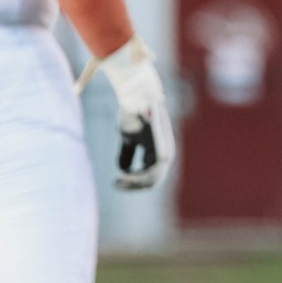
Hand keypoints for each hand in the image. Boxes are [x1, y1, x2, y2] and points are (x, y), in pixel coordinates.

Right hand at [99, 38, 176, 189]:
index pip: (149, 177)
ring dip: (133, 183)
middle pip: (151, 181)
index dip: (132, 183)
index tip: (115, 184)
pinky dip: (136, 176)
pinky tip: (123, 176)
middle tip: (115, 185)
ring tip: (118, 181)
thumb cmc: (132, 114)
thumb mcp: (127, 137)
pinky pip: (150, 171)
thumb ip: (127, 153)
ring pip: (151, 179)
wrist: (137, 96)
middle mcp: (165, 154)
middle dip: (132, 186)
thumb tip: (123, 170)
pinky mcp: (162, 150)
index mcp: (159, 152)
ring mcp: (166, 153)